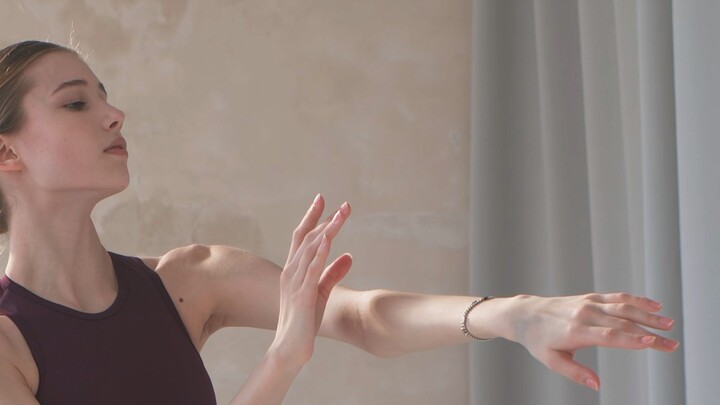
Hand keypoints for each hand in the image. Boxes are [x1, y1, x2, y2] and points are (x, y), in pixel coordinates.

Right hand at [269, 195, 352, 368]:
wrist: (290, 348)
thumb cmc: (304, 321)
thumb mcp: (322, 292)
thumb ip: (334, 273)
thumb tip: (350, 256)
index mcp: (294, 269)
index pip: (302, 236)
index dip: (312, 216)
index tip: (323, 198)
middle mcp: (291, 271)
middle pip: (308, 237)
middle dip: (325, 218)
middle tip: (345, 205)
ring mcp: (295, 283)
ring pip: (311, 249)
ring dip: (328, 230)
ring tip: (342, 215)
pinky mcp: (302, 296)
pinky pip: (311, 270)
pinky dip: (320, 253)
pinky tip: (329, 239)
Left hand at [502, 293, 678, 390]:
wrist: (524, 313)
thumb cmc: (537, 339)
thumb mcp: (551, 360)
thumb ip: (575, 373)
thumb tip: (597, 385)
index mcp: (576, 331)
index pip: (610, 335)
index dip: (632, 339)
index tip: (652, 342)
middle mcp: (585, 313)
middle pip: (623, 323)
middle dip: (650, 333)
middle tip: (672, 343)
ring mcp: (589, 303)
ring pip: (624, 307)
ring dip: (648, 314)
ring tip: (669, 323)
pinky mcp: (591, 297)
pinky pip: (617, 297)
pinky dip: (637, 300)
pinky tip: (654, 306)